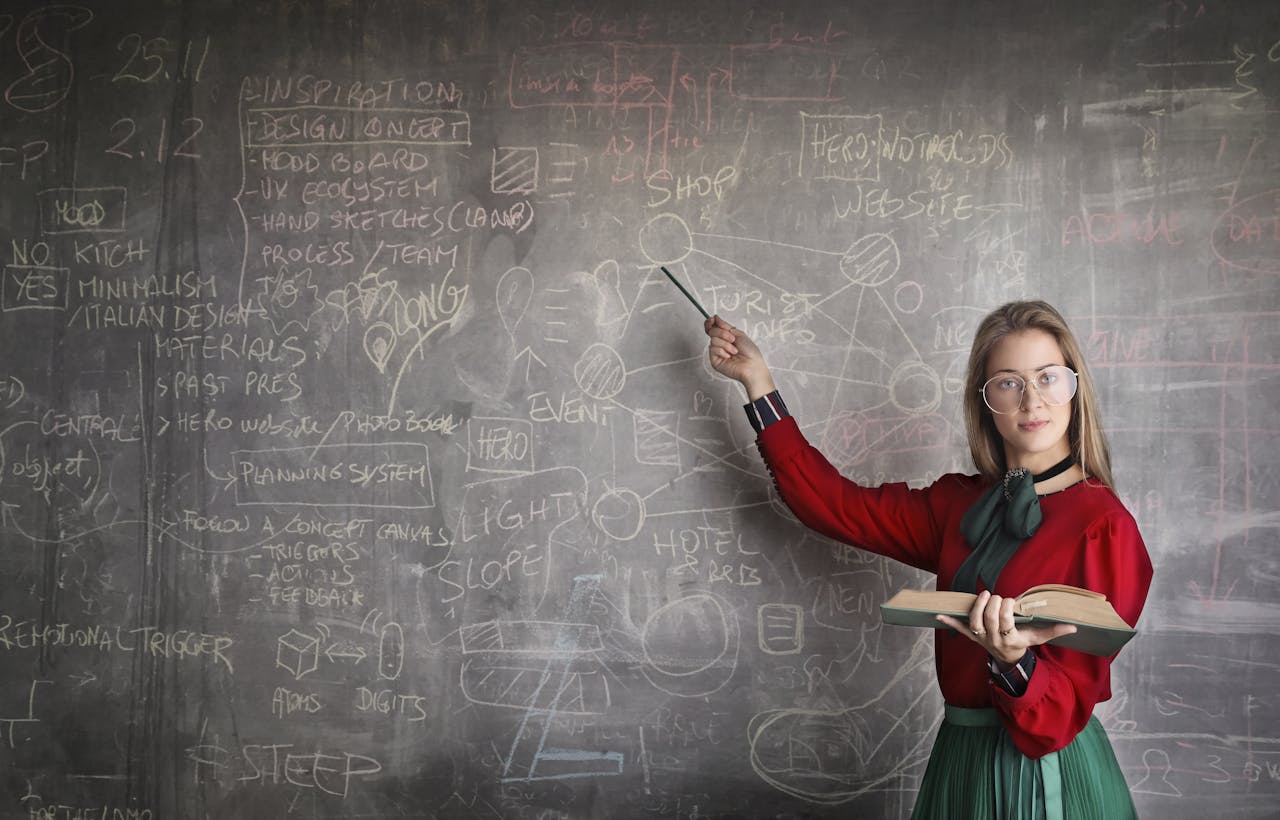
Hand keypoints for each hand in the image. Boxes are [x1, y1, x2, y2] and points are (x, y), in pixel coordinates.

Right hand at [704, 315, 775, 397]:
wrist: (752, 365)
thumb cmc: (750, 352)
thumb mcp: (739, 334)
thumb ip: (725, 326)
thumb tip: (716, 318)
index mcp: (726, 337)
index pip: (713, 328)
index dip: (710, 322)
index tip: (712, 319)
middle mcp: (721, 344)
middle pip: (712, 331)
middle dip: (722, 333)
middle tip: (733, 339)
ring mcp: (717, 352)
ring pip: (713, 340)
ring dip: (726, 344)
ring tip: (734, 351)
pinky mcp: (714, 360)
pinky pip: (713, 349)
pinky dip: (723, 351)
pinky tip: (729, 356)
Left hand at [936, 590, 1077, 666]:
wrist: (1007, 659)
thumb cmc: (1023, 643)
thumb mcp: (1038, 638)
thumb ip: (1054, 631)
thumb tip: (1073, 626)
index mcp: (1010, 640)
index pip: (1005, 623)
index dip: (1006, 609)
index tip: (1011, 601)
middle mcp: (993, 640)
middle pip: (988, 620)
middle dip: (993, 605)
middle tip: (999, 597)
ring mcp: (980, 638)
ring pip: (974, 622)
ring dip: (977, 606)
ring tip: (985, 594)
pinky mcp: (971, 635)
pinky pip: (959, 629)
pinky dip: (949, 622)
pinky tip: (938, 615)